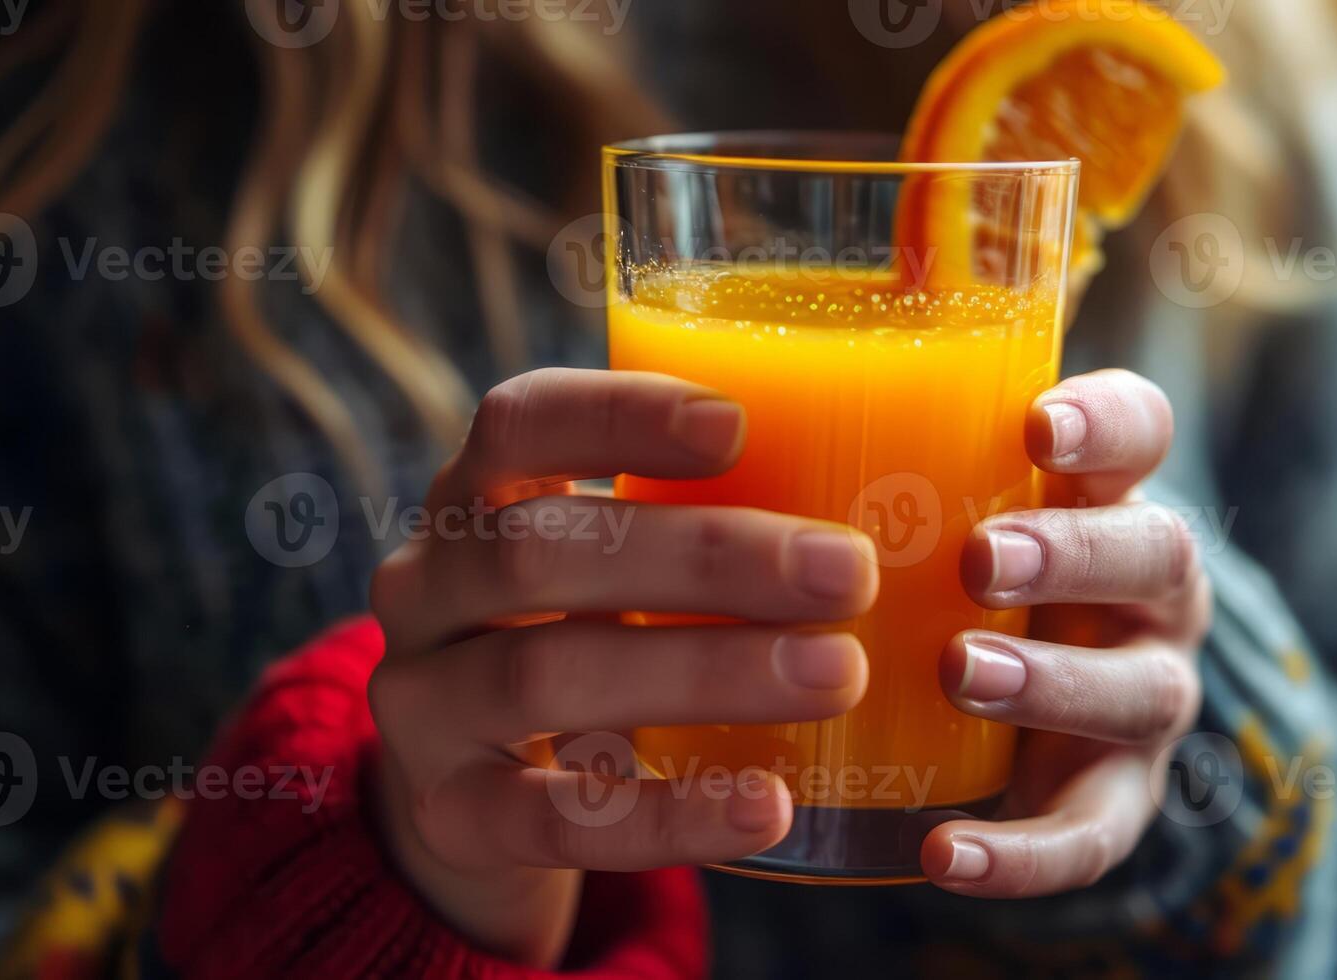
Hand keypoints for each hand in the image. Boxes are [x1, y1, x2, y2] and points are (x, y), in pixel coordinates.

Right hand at [365, 368, 878, 965]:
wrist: (478, 804)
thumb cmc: (588, 643)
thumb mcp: (615, 569)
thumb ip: (704, 521)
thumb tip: (913, 485)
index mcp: (473, 497)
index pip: (518, 421)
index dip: (619, 414)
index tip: (738, 424)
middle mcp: (426, 587)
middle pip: (540, 550)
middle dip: (704, 556)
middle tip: (848, 573)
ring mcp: (423, 707)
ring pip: (546, 675)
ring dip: (705, 672)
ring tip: (839, 675)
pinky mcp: (451, 818)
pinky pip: (553, 819)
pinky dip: (667, 814)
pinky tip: (766, 806)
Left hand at [922, 368, 1209, 896]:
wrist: (1039, 705)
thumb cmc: (958, 567)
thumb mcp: (938, 498)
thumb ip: (878, 448)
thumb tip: (712, 381)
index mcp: (1107, 495)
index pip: (1140, 431)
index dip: (1103, 423)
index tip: (1034, 423)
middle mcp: (1149, 590)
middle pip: (1154, 554)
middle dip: (1069, 554)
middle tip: (980, 558)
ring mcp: (1144, 693)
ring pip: (1135, 689)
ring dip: (1051, 682)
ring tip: (963, 673)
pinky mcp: (1115, 796)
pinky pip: (1092, 835)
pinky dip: (1025, 854)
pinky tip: (946, 857)